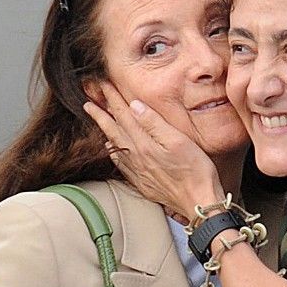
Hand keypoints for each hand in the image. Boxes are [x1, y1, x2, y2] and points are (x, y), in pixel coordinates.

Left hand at [83, 82, 223, 219]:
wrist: (198, 202)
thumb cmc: (195, 171)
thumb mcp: (178, 140)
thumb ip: (154, 123)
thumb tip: (134, 106)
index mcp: (144, 144)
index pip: (124, 115)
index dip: (113, 98)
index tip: (103, 84)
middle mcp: (136, 157)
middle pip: (114, 130)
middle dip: (101, 113)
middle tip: (88, 101)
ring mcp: (138, 171)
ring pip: (115, 145)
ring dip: (104, 130)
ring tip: (96, 120)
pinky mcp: (143, 182)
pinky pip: (121, 163)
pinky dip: (113, 152)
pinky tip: (111, 149)